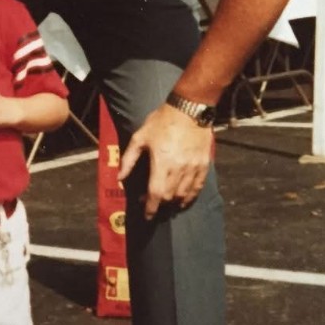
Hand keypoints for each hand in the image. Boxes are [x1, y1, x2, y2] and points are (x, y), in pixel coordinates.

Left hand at [117, 103, 212, 219]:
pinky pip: (197, 187)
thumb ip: (129, 160)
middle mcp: (179, 168)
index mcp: (162, 162)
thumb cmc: (162, 121)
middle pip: (169, 197)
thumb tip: (120, 178)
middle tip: (151, 201)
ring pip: (183, 195)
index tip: (147, 215)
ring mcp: (193, 167)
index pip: (156, 194)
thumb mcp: (140, 137)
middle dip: (159, 204)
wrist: (189, 109)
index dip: (150, 208)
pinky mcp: (203, 164)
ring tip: (166, 201)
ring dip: (173, 202)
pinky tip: (183, 199)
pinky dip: (190, 196)